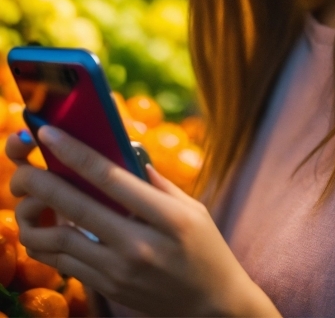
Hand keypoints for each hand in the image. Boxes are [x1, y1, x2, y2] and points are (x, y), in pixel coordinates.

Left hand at [8, 127, 280, 316]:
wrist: (211, 307)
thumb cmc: (207, 249)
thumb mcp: (192, 208)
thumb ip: (157, 182)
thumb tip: (125, 155)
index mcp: (166, 217)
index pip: (111, 179)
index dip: (76, 154)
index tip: (50, 135)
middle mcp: (138, 246)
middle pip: (78, 208)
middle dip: (43, 184)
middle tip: (22, 168)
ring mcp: (120, 272)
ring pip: (62, 241)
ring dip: (38, 217)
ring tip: (29, 199)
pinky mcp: (108, 289)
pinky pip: (66, 264)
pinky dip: (48, 244)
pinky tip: (42, 226)